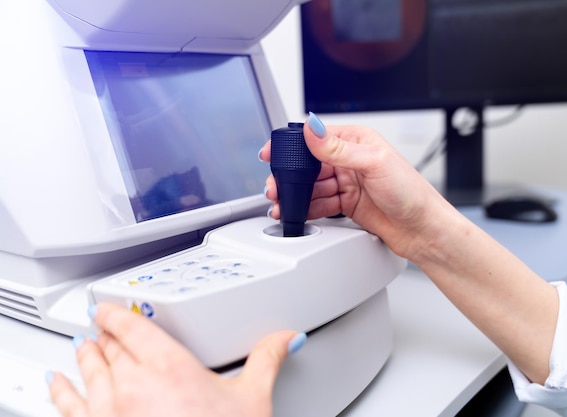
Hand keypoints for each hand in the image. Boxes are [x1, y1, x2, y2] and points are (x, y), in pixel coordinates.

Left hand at [48, 303, 303, 416]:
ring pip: (89, 371)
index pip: (133, 328)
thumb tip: (285, 338)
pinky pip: (69, 406)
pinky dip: (61, 390)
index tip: (109, 308)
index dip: (116, 313)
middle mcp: (133, 385)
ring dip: (85, 355)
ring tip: (82, 346)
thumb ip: (266, 359)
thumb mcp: (252, 398)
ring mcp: (110, 412)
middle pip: (111, 347)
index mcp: (170, 367)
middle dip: (106, 335)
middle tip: (102, 327)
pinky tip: (56, 382)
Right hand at [260, 112, 450, 259]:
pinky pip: (319, 204)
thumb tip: (312, 130)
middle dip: (290, 177)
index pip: (316, 137)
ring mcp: (348, 183)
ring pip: (312, 186)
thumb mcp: (373, 163)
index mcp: (357, 141)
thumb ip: (338, 149)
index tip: (272, 153)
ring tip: (282, 204)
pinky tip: (296, 213)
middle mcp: (350, 160)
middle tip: (275, 187)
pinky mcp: (347, 205)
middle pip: (309, 165)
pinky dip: (306, 209)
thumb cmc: (410, 192)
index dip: (292, 145)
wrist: (423, 229)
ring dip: (296, 195)